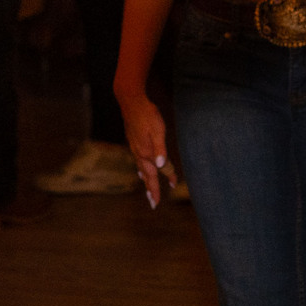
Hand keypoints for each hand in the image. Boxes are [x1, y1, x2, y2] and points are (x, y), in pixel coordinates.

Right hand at [119, 87, 171, 205]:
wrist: (131, 102)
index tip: (174, 185)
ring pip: (141, 170)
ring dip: (146, 182)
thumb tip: (160, 166)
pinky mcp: (133, 143)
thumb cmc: (147, 114)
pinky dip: (142, 171)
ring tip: (149, 192)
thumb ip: (160, 149)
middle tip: (153, 204)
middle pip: (146, 176)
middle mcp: (139, 153)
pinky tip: (141, 171)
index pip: (160, 169)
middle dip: (151, 190)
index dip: (169, 176)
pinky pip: (138, 162)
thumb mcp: (157, 130)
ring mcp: (135, 149)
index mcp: (146, 152)